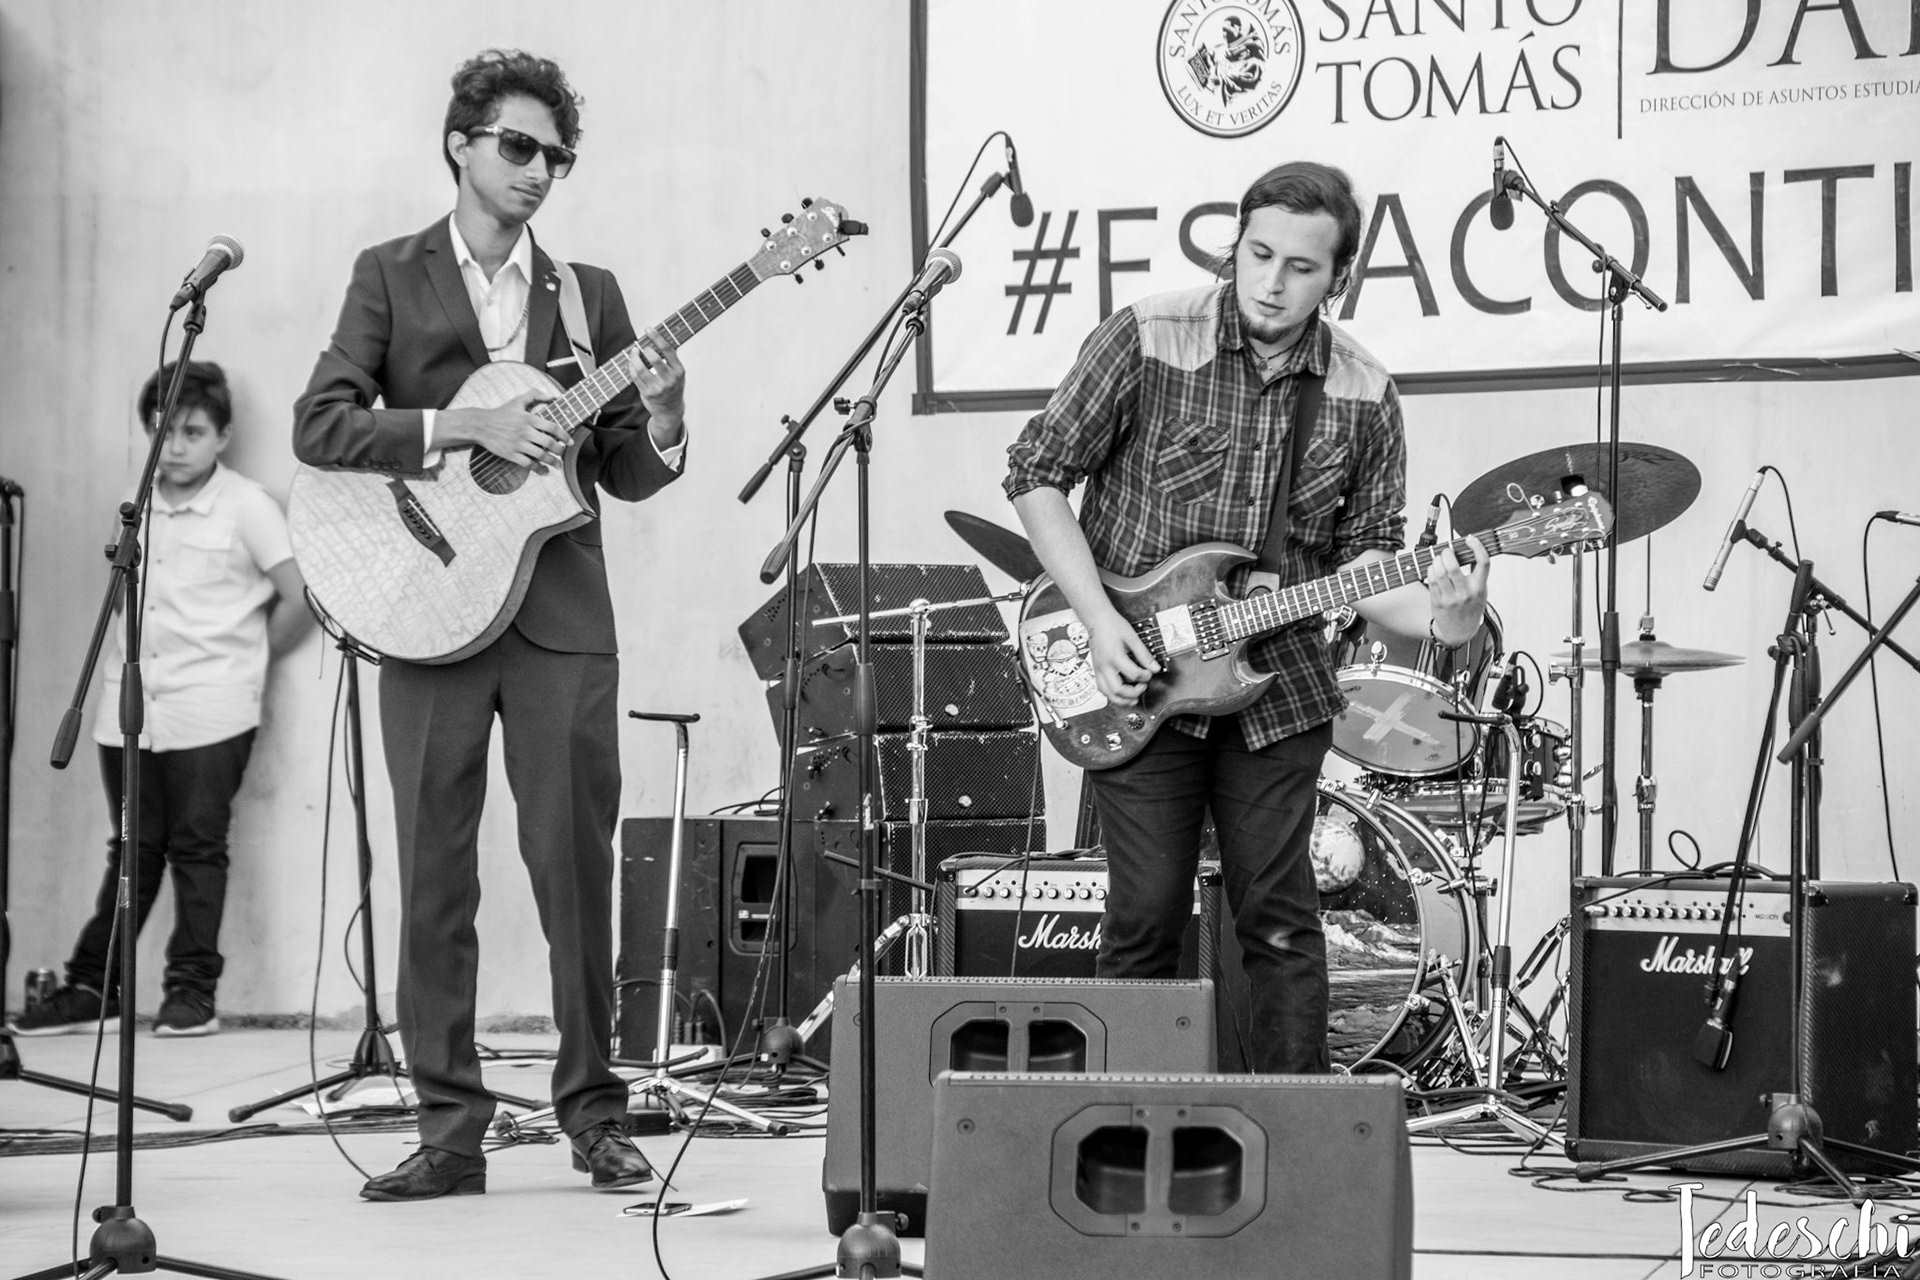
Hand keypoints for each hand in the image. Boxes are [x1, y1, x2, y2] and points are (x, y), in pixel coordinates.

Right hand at [441, 389, 564, 471]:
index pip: (552, 427)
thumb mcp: (518, 400)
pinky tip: (544, 471)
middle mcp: (525, 432)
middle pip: (549, 443)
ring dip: (552, 461)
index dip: (565, 436)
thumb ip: (535, 395)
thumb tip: (553, 396)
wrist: (481, 425)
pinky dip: (538, 469)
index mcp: (529, 418)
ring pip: (540, 455)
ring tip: (558, 464)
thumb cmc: (501, 413)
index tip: (570, 442)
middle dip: (560, 450)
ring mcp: (518, 444)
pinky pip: (528, 464)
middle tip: (563, 452)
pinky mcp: (511, 454)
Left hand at [627, 338, 685, 434]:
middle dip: (645, 349)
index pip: (668, 350)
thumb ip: (670, 359)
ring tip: (633, 352)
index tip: (648, 329)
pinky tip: (631, 362)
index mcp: (679, 371)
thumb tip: (658, 338)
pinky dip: (631, 367)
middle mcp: (670, 380)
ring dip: (634, 357)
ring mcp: (658, 388)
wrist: (670, 410)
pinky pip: (635, 377)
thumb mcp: (677, 373)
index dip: (657, 337)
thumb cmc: (672, 387)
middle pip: (654, 358)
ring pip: (641, 368)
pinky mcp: (647, 393)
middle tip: (642, 347)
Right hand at [1089, 612, 1160, 706]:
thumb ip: (1144, 655)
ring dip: (1121, 700)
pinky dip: (1111, 694)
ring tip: (1132, 699)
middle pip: (1118, 690)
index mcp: (1115, 657)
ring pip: (1107, 693)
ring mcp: (1098, 669)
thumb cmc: (1113, 626)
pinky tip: (1119, 693)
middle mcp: (1104, 666)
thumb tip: (1155, 667)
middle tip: (1142, 687)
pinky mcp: (1096, 670)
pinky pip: (1101, 688)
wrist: (1097, 620)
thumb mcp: (1132, 638)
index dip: (1145, 676)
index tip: (1150, 672)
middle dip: (1133, 693)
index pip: (1133, 674)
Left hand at [1427, 533, 1490, 644]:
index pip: (1483, 562)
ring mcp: (1451, 598)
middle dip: (1447, 553)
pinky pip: (1431, 580)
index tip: (1470, 539)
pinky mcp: (1438, 601)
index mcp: (1480, 587)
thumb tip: (1470, 549)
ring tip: (1438, 559)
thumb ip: (1477, 573)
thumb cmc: (1470, 607)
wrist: (1460, 632)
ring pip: (1439, 572)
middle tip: (1447, 551)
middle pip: (1453, 566)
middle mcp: (1466, 593)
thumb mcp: (1481, 591)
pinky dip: (1431, 570)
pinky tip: (1433, 569)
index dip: (1477, 547)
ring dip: (1436, 561)